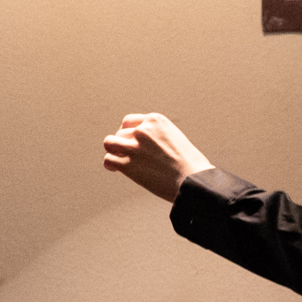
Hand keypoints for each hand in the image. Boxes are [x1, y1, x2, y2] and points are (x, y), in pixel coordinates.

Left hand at [101, 112, 215, 202]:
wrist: (193, 181)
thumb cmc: (191, 165)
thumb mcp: (176, 139)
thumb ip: (158, 137)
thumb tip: (147, 147)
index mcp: (155, 121)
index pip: (130, 122)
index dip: (128, 132)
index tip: (131, 142)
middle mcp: (142, 130)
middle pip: (120, 133)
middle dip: (123, 144)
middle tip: (127, 155)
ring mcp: (134, 147)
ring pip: (109, 143)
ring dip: (113, 151)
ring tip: (118, 160)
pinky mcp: (128, 165)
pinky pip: (108, 160)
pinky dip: (110, 165)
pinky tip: (116, 169)